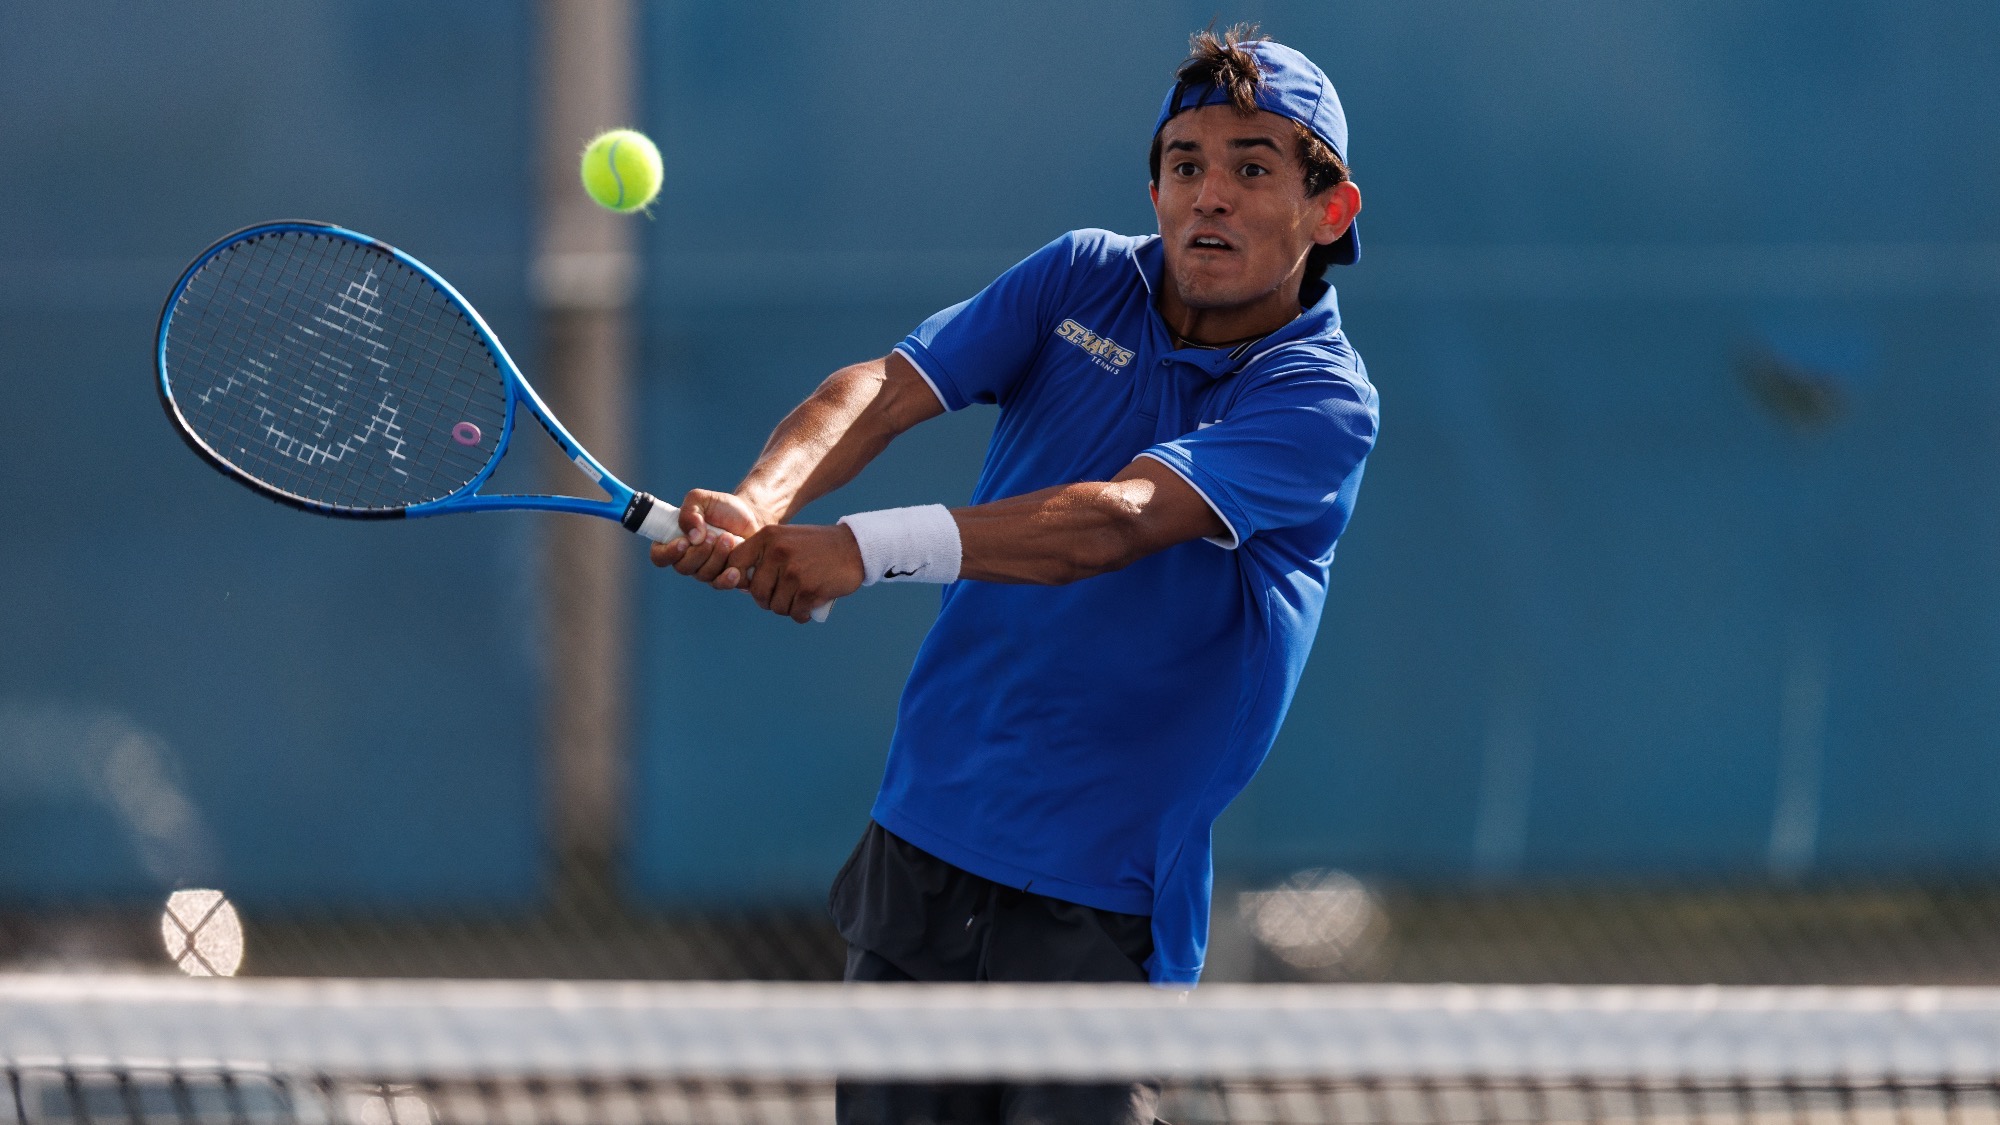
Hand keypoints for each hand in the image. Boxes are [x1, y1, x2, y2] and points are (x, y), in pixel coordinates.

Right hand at [648, 489, 770, 586]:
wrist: (752, 516)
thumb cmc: (723, 508)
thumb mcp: (702, 499)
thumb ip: (690, 511)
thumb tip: (692, 536)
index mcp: (674, 541)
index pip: (659, 556)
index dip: (668, 553)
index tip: (684, 542)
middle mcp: (687, 559)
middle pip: (682, 567)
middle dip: (699, 552)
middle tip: (713, 536)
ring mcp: (704, 570)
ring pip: (703, 574)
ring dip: (716, 557)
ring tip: (729, 538)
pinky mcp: (723, 576)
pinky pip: (719, 584)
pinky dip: (727, 579)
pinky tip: (735, 570)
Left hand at [720, 524, 865, 622]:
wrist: (854, 547)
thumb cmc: (816, 547)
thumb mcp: (786, 538)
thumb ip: (763, 555)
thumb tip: (740, 585)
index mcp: (768, 537)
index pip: (735, 563)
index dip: (740, 579)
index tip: (755, 583)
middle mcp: (777, 553)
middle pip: (756, 592)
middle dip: (767, 600)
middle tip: (781, 597)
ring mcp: (793, 572)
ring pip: (776, 606)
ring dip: (787, 609)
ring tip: (798, 600)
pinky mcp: (809, 590)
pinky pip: (795, 613)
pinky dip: (801, 615)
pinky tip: (808, 608)